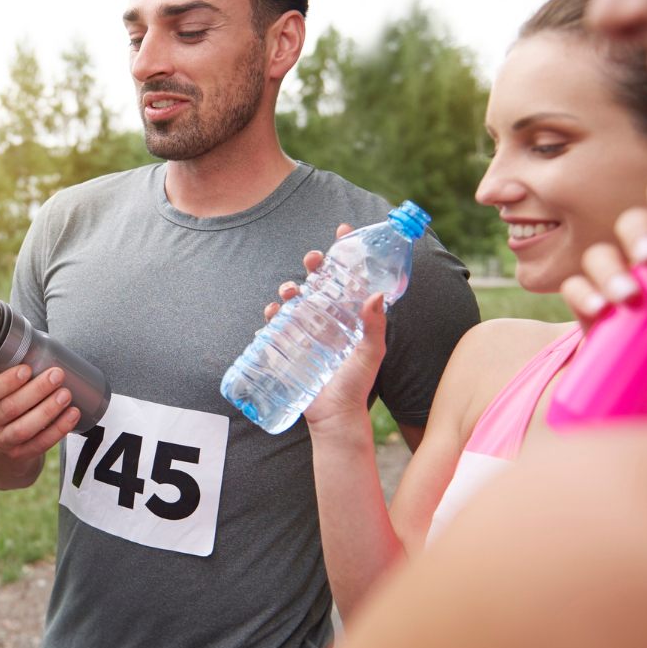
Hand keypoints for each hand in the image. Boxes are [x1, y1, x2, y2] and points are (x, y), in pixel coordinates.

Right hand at [0, 363, 79, 461]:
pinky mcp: (19, 454)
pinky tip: (73, 415)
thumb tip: (39, 339)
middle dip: (36, 391)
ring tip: (66, 394)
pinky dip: (58, 430)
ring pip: (23, 428)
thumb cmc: (4, 398)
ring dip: (48, 410)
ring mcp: (0, 440)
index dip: (6, 382)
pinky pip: (39, 444)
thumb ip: (8, 364)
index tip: (27, 368)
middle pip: (9, 408)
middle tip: (57, 375)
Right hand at [262, 225, 385, 428]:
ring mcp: (306, 332)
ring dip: (289, 290)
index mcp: (350, 316)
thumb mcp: (370, 354)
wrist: (334, 417)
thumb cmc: (356, 385)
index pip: (348, 278)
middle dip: (313, 266)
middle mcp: (327, 319)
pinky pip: (275, 326)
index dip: (344, 253)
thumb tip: (376, 295)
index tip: (342, 230)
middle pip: (317, 283)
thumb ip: (374, 327)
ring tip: (289, 292)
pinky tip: (271, 314)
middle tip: (312, 259)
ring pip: (294, 301)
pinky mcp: (288, 346)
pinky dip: (270, 317)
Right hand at [559, 174, 646, 329]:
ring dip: (612, 272)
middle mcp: (643, 255)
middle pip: (632, 224)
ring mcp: (612, 276)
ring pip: (599, 254)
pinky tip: (601, 310)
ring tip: (630, 297)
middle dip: (639, 234)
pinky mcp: (586, 302)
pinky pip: (574, 286)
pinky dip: (584, 295)